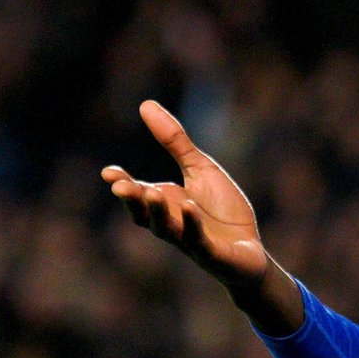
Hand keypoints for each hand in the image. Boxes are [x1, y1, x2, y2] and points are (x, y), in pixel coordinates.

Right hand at [103, 101, 268, 286]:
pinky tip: (189, 207)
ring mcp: (190, 240)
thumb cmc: (221, 209)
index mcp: (165, 204)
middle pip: (144, 214)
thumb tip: (145, 105)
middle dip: (133, 200)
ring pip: (167, 229)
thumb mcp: (200, 168)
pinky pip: (198, 240)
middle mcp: (171, 223)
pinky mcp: (212, 253)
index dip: (123, 185)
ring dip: (158, 212)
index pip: (137, 195)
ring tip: (152, 191)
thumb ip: (174, 141)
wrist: (250, 249)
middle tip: (120, 186)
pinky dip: (192, 226)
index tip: (108, 171)